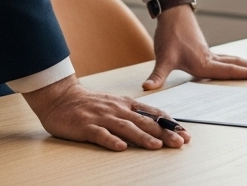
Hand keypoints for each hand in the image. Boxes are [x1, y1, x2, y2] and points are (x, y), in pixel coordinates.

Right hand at [23, 74, 189, 150]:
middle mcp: (117, 110)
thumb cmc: (90, 104)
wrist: (60, 97)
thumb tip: (157, 124)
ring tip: (157, 146)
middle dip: (164, 132)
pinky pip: (100, 134)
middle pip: (145, 122)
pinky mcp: (85, 126)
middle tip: (180, 142)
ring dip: (143, 137)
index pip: (153, 114)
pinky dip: (111, 141)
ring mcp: (102, 117)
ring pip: (126, 128)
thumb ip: (134, 113)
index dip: (170, 124)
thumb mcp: (116, 104)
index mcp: (126, 104)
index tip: (185, 133)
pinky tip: (121, 148)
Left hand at [142, 4, 246, 90]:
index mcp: (204, 63)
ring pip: (234, 60)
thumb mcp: (163, 57)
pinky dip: (237, 62)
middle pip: (238, 64)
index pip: (230, 70)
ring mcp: (210, 54)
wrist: (172, 13)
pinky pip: (227, 58)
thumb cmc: (169, 35)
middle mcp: (210, 58)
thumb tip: (148, 88)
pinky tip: (239, 63)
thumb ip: (158, 75)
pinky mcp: (205, 50)